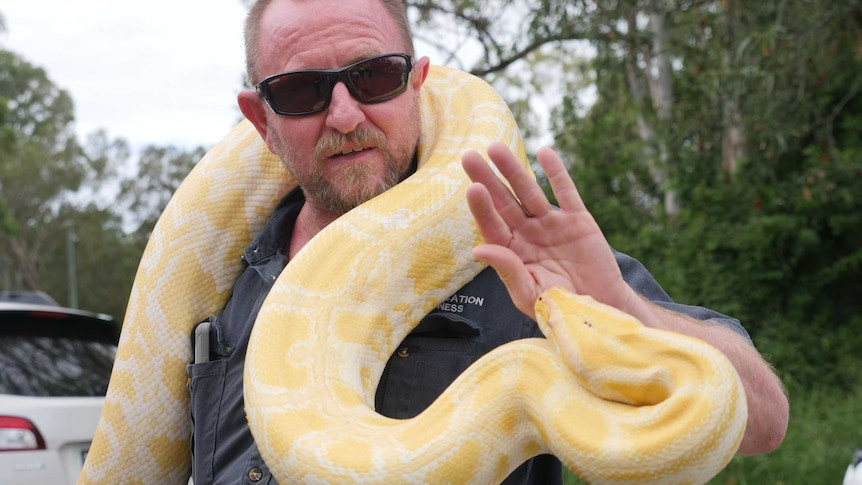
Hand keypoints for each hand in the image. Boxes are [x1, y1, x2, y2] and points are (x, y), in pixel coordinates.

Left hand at [461, 142, 637, 319]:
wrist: (599, 308)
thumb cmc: (558, 308)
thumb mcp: (530, 294)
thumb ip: (507, 270)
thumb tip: (478, 249)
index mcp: (512, 252)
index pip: (492, 226)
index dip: (481, 208)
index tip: (472, 188)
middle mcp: (528, 233)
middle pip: (503, 202)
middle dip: (487, 179)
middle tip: (468, 157)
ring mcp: (552, 224)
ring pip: (529, 191)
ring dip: (513, 170)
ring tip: (496, 148)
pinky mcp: (578, 220)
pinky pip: (566, 192)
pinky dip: (556, 173)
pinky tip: (545, 152)